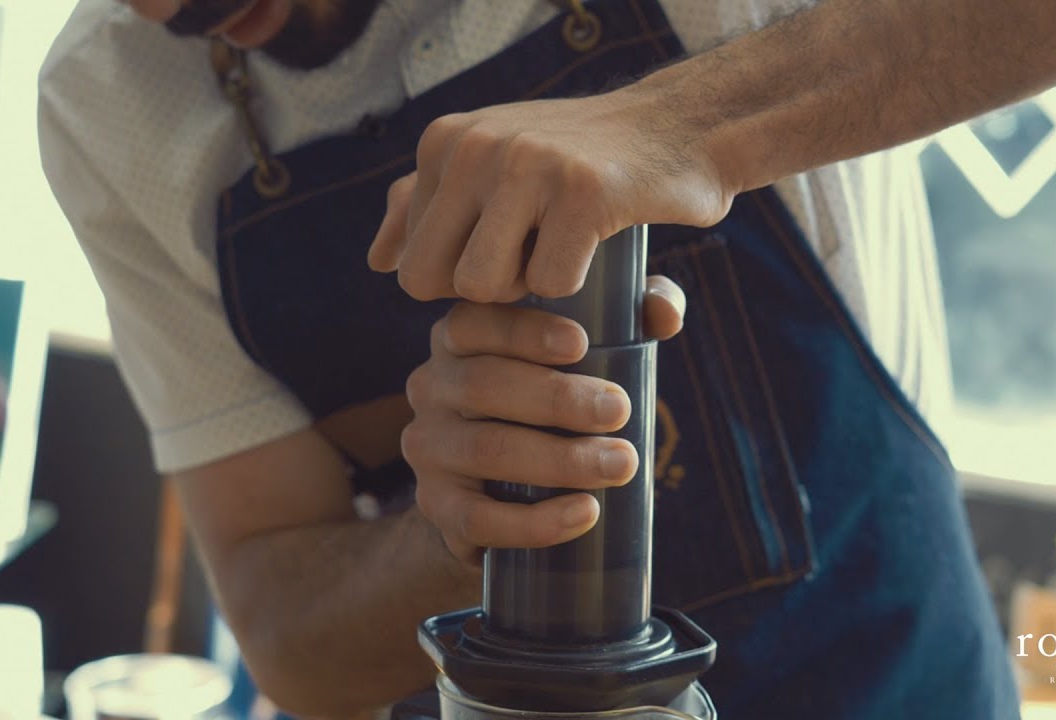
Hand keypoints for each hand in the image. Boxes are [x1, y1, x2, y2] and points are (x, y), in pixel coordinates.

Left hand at [367, 90, 731, 302]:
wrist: (678, 129)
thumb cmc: (581, 162)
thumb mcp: (491, 165)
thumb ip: (427, 206)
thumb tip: (377, 262)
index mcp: (443, 142)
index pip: (412, 266)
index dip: (463, 279)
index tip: (510, 247)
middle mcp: (473, 146)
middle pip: (432, 282)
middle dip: (482, 294)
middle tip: (530, 262)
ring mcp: (525, 164)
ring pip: (482, 287)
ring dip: (526, 289)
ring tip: (559, 248)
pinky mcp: (580, 192)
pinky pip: (550, 284)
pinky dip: (576, 284)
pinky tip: (595, 243)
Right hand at [402, 276, 685, 565]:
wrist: (498, 495)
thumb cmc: (555, 404)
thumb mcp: (588, 351)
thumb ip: (631, 317)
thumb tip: (663, 314)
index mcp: (460, 340)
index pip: (475, 323)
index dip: (523, 331)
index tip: (580, 343)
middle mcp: (432, 387)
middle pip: (484, 386)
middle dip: (558, 399)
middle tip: (619, 411)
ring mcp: (428, 450)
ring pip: (485, 451)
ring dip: (559, 460)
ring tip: (621, 464)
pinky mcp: (439, 508)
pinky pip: (479, 518)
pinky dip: (535, 521)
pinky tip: (585, 513)